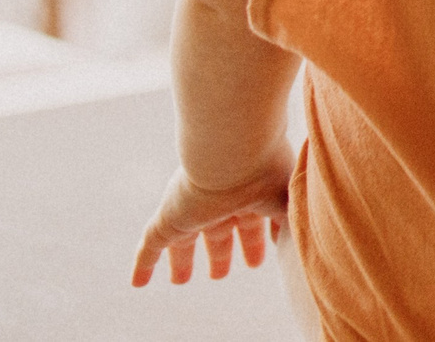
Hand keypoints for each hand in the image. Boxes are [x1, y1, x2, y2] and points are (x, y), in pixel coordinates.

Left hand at [131, 143, 293, 287]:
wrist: (235, 150)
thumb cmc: (269, 171)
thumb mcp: (289, 202)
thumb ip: (291, 223)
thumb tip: (297, 245)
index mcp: (249, 198)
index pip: (252, 225)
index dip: (256, 242)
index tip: (261, 257)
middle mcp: (219, 203)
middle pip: (218, 234)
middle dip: (220, 254)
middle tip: (220, 274)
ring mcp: (191, 211)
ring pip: (183, 242)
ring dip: (182, 261)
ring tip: (179, 280)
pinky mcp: (168, 220)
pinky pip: (151, 247)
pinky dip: (144, 265)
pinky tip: (137, 283)